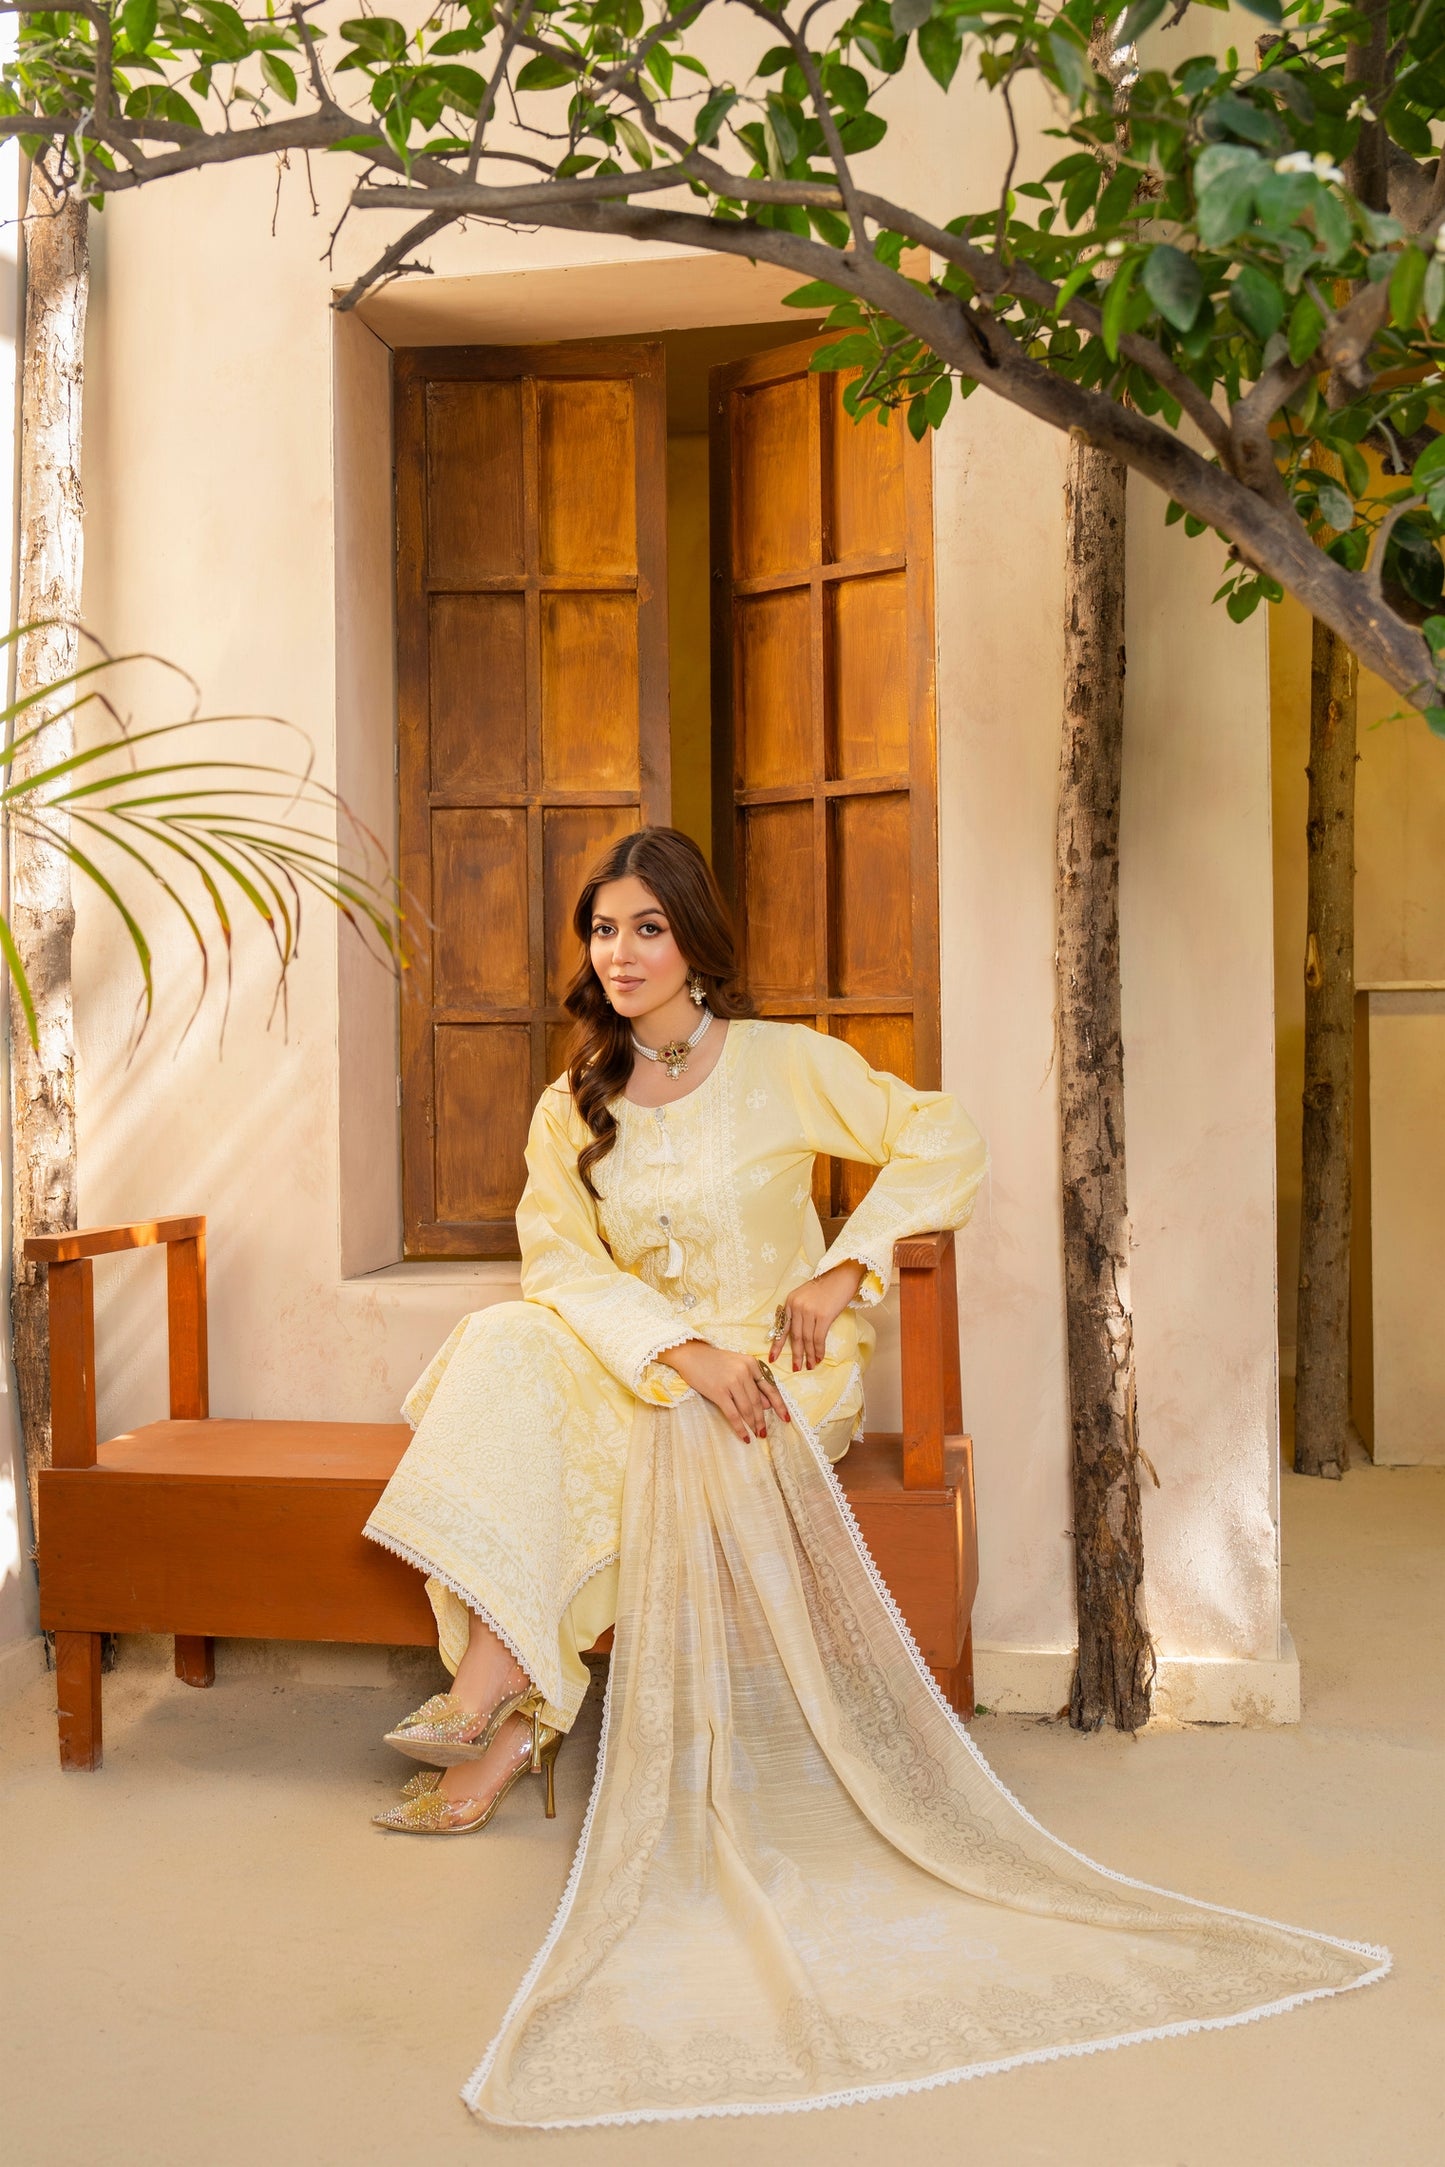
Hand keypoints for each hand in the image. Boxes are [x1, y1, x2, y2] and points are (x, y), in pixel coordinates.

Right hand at [658, 1340, 791, 1441]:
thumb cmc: (714, 1361)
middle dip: (763, 1419)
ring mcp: (732, 1381)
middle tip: (765, 1432)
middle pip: (758, 1401)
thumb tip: (768, 1405)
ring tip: (756, 1434)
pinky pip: (733, 1414)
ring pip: (748, 1409)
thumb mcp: (737, 1366)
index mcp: (752, 1364)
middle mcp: (744, 1372)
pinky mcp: (719, 1392)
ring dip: (753, 1424)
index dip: (779, 1405)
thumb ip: (753, 1383)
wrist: (691, 1355)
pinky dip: (740, 1427)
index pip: (770, 1387)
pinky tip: (744, 1436)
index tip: (785, 1418)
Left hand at [769, 1261, 864, 1371]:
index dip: (777, 1345)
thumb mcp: (806, 1297)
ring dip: (809, 1355)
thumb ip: (800, 1312)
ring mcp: (810, 1311)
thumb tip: (799, 1336)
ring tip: (811, 1365)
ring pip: (807, 1339)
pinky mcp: (823, 1315)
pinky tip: (820, 1357)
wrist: (842, 1275)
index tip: (772, 1358)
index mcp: (790, 1302)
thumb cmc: (826, 1287)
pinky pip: (819, 1337)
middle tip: (796, 1367)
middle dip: (796, 1354)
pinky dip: (819, 1350)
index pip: (782, 1327)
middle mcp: (797, 1306)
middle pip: (795, 1336)